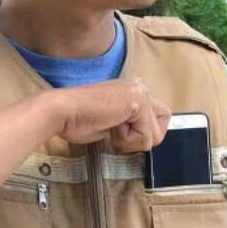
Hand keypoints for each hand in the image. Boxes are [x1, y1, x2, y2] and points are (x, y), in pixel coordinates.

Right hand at [46, 77, 170, 152]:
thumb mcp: (110, 123)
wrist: (63, 112)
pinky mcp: (138, 102)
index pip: (157, 118)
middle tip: (116, 131)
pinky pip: (145, 137)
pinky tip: (110, 126)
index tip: (117, 131)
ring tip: (111, 127)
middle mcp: (139, 87)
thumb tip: (141, 139)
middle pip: (163, 124)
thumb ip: (127, 125)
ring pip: (156, 134)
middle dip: (141, 137)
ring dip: (131, 140)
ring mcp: (140, 92)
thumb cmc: (78, 119)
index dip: (141, 133)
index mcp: (133, 89)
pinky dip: (126, 140)